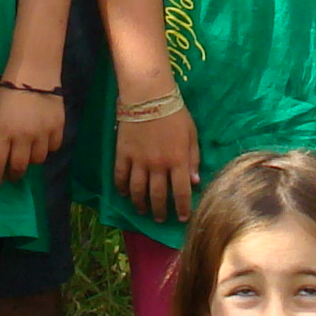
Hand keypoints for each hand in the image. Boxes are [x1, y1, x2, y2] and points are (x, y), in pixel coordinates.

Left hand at [0, 82, 62, 186]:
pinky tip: (43, 141)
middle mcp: (22, 137)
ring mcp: (42, 134)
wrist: (34, 73)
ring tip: (28, 153)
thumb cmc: (8, 91)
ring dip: (31, 160)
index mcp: (2, 133)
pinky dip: (47, 148)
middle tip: (13, 175)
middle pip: (19, 167)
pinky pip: (53, 147)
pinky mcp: (58, 128)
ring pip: (38, 160)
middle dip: (15, 174)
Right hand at [114, 97, 200, 222]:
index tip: (183, 218)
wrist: (148, 96)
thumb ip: (193, 159)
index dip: (183, 208)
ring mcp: (138, 161)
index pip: (181, 192)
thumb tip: (195, 183)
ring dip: (140, 204)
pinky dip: (122, 188)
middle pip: (158, 196)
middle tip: (161, 219)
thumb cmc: (175, 114)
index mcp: (178, 160)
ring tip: (142, 212)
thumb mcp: (192, 135)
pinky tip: (125, 195)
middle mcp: (158, 165)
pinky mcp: (123, 154)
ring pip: (138, 191)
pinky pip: (121, 177)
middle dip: (160, 211)